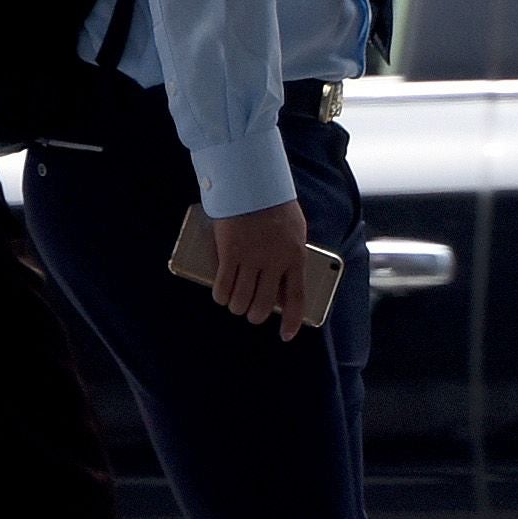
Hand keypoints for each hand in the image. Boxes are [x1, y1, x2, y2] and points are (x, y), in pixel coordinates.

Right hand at [205, 199, 322, 337]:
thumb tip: (283, 279)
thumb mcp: (294, 230)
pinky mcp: (229, 254)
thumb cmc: (275, 205)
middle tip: (250, 313)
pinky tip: (221, 295)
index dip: (292, 321)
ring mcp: (251, 260)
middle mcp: (274, 262)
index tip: (286, 335)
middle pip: (264, 305)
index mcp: (295, 257)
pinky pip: (223, 287)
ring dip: (236, 306)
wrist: (252, 183)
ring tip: (234, 304)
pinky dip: (221, 296)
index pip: (296, 298)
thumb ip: (290, 255)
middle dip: (255, 314)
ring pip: (241, 300)